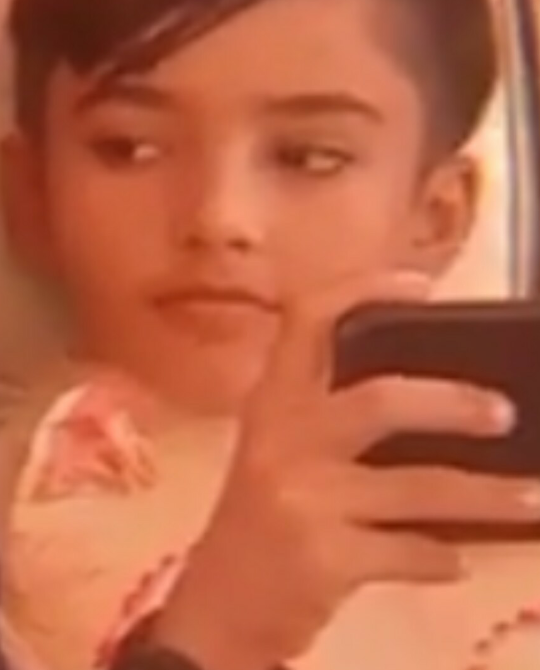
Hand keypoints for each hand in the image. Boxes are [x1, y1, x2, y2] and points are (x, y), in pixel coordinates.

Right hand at [153, 272, 539, 669]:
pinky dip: (442, 557)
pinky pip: (410, 551)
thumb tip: (435, 399)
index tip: (424, 287)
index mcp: (272, 399)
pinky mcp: (324, 558)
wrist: (218, 604)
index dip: (366, 290)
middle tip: (505, 413)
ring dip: (486, 496)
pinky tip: (455, 560)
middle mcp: (284, 437)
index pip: (309, 319)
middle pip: (382, 400)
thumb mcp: (278, 450)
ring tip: (530, 497)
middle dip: (454, 404)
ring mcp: (303, 498)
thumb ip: (330, 417)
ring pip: (417, 486)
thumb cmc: (258, 514)